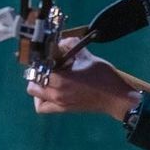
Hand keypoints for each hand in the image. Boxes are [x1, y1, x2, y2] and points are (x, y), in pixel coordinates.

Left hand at [26, 38, 140, 120]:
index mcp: (62, 80)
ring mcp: (60, 104)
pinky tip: (50, 92)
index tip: (45, 57)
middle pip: (33, 86)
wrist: (116, 98)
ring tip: (47, 80)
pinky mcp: (64, 109)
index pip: (38, 71)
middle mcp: (57, 94)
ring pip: (36, 97)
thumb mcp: (88, 57)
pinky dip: (42, 101)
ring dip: (38, 88)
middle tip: (45, 67)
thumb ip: (72, 46)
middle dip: (36, 75)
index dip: (38, 62)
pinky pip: (44, 108)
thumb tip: (62, 40)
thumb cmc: (103, 77)